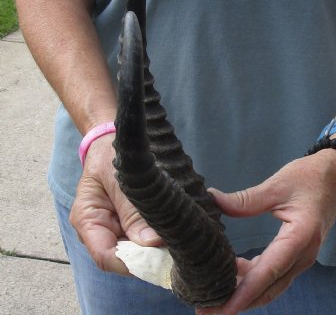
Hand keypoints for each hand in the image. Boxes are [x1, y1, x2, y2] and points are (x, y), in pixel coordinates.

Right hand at [70, 133, 161, 273]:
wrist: (111, 143)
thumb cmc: (111, 157)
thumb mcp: (121, 180)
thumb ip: (133, 212)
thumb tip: (151, 243)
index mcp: (87, 219)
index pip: (105, 256)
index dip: (132, 263)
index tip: (158, 258)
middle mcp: (98, 230)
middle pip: (122, 257)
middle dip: (147, 256)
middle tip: (175, 246)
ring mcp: (112, 228)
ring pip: (134, 251)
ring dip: (153, 248)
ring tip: (176, 235)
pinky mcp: (125, 224)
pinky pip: (140, 238)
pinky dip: (155, 237)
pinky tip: (170, 228)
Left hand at [196, 149, 335, 314]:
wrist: (334, 177)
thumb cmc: (308, 179)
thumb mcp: (276, 186)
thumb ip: (245, 199)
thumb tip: (212, 199)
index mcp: (299, 238)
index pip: (268, 272)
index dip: (243, 294)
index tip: (222, 309)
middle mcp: (302, 255)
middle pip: (268, 288)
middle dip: (238, 302)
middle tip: (207, 308)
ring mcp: (300, 256)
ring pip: (271, 284)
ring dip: (245, 292)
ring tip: (216, 291)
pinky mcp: (295, 252)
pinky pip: (273, 272)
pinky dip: (253, 276)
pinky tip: (234, 268)